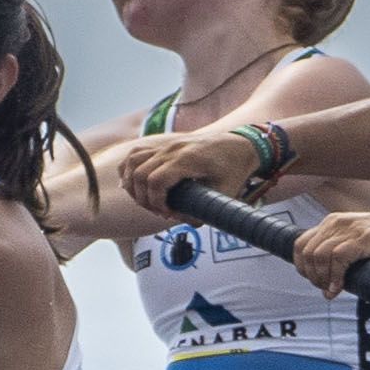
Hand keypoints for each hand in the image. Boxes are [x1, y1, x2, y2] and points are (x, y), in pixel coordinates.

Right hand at [94, 127, 238, 220]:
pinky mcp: (163, 145)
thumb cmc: (234, 169)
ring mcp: (166, 145)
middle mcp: (172, 150)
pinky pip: (135, 154)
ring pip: (132, 162)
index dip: (156, 203)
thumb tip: (188, 224)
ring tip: (145, 200)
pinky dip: (128, 168)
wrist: (241, 145)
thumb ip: (207, 209)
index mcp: (187, 160)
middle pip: (139, 175)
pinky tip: (132, 184)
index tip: (167, 213)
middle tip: (159, 211)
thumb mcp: (226, 192)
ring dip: (132, 184)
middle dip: (143, 198)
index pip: (155, 182)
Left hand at [290, 205, 369, 293]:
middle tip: (325, 289)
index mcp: (333, 222)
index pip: (300, 244)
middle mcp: (337, 222)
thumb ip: (341, 255)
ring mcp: (350, 229)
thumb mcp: (359, 243)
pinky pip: (338, 259)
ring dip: (322, 278)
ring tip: (332, 289)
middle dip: (312, 276)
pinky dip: (335, 277)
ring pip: (318, 256)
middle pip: (307, 252)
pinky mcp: (364, 238)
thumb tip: (326, 280)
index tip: (315, 280)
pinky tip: (340, 288)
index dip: (302, 266)